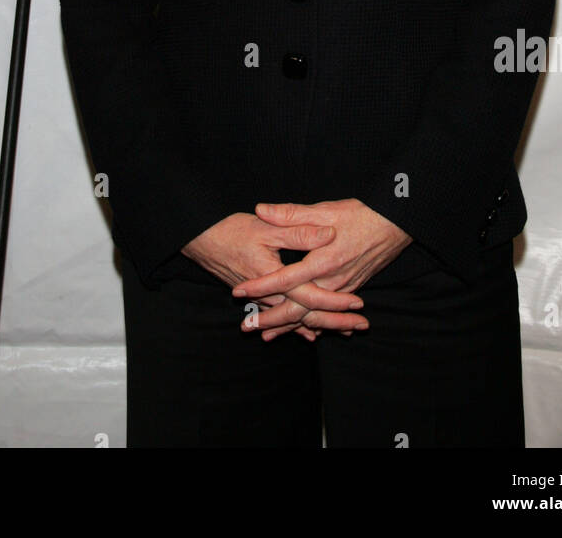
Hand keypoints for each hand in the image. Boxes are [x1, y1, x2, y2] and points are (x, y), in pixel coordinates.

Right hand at [181, 211, 368, 342]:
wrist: (201, 241)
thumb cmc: (232, 231)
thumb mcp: (265, 227)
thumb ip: (298, 230)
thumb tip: (328, 234)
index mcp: (275, 277)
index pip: (311, 296)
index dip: (336, 301)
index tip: (358, 305)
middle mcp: (270, 295)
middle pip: (307, 315)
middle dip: (335, 322)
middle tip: (360, 327)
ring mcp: (264, 299)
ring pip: (296, 319)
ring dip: (321, 325)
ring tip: (345, 331)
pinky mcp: (260, 298)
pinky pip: (283, 316)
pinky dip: (298, 325)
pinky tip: (310, 333)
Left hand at [230, 199, 413, 338]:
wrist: (396, 224)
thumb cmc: (361, 215)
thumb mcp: (325, 210)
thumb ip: (292, 214)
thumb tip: (261, 209)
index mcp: (322, 261)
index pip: (284, 280)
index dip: (260, 287)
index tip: (239, 292)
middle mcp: (332, 281)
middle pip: (297, 309)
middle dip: (271, 320)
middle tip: (247, 328)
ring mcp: (343, 288)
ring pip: (312, 315)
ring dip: (289, 326)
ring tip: (266, 335)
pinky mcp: (351, 288)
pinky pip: (327, 313)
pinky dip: (312, 324)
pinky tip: (303, 331)